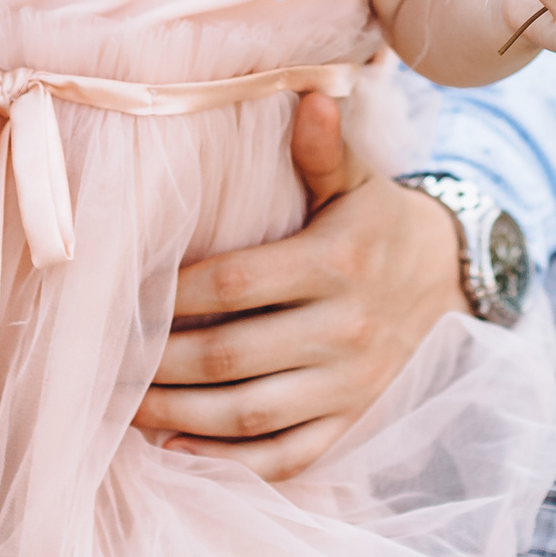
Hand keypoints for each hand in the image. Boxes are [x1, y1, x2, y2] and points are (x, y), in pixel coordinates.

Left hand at [133, 94, 468, 480]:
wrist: (449, 283)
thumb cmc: (379, 225)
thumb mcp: (358, 183)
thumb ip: (323, 150)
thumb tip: (310, 93)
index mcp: (337, 264)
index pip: (235, 285)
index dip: (173, 296)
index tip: (125, 298)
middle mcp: (343, 330)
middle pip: (231, 356)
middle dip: (160, 362)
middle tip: (106, 360)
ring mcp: (348, 385)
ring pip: (249, 414)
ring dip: (178, 415)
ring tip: (123, 407)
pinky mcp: (351, 423)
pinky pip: (287, 456)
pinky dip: (229, 462)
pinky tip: (175, 448)